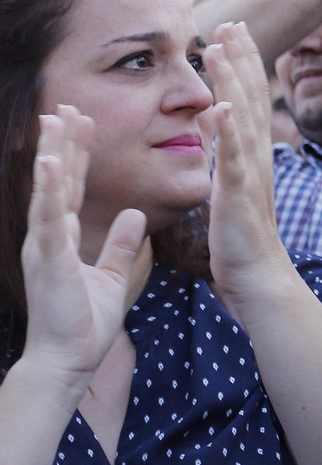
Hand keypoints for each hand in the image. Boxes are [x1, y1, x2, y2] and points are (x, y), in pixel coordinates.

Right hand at [19, 108, 147, 393]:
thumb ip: (120, 243)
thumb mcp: (110, 274)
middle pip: (58, 180)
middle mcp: (49, 236)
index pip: (72, 187)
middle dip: (62, 142)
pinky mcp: (46, 259)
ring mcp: (44, 246)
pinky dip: (49, 190)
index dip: (77, 155)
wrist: (69, 359)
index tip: (82, 121)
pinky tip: (51, 163)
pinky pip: (48, 218)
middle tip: (65, 105)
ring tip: (53, 120)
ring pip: (48, 191)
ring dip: (52, 154)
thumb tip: (134, 214)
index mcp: (63, 238)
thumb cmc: (85, 323)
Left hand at [201, 23, 295, 310]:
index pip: (248, 101)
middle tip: (234, 22)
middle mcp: (257, 159)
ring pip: (243, 118)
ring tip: (223, 48)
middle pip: (251, 98)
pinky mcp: (238, 195)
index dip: (243, 65)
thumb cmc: (242, 244)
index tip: (235, 33)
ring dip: (234, 81)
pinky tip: (222, 106)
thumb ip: (229, 161)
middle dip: (242, 59)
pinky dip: (229, 131)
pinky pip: (233, 158)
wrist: (260, 280)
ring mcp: (250, 175)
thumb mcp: (234, 193)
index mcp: (253, 157)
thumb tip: (219, 131)